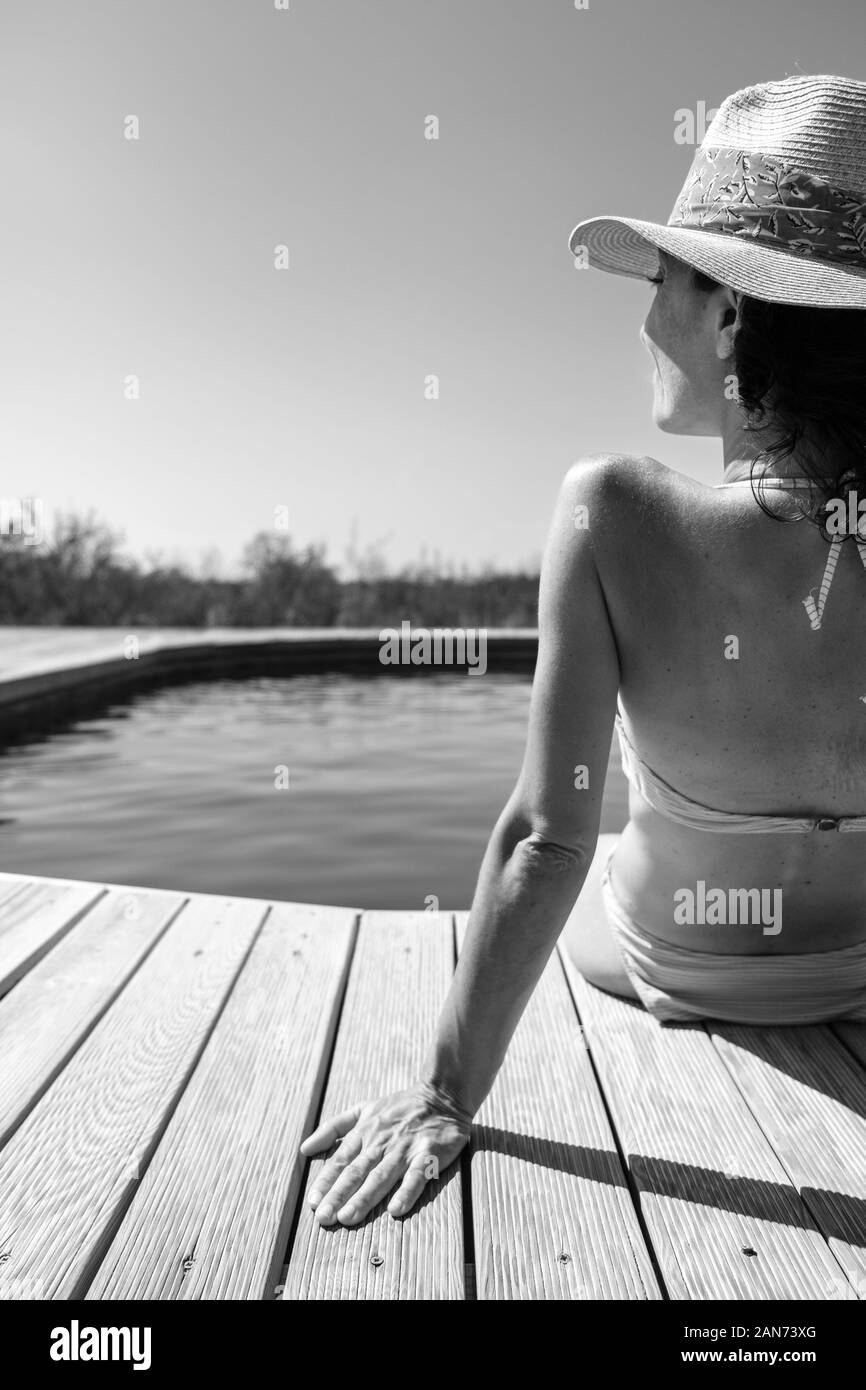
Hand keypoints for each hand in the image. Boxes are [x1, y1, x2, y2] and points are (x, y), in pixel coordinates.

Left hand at [299, 1080, 471, 1225]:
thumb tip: (304, 1148)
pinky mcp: (430, 1153)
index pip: (341, 1160)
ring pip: (382, 1175)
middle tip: (324, 1218)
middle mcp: (382, 1141)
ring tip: (348, 1218)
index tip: (312, 1202)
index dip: (326, 1181)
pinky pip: (418, 1175)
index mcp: (365, 1132)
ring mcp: (405, 1147)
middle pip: (357, 1171)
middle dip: (339, 1195)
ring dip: (364, 1197)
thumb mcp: (362, 1109)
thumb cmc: (399, 1107)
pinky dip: (407, 1191)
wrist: (442, 1095)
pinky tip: (396, 1210)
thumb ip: (333, 1127)